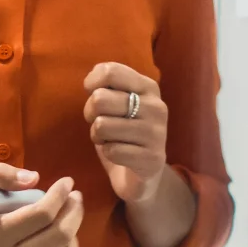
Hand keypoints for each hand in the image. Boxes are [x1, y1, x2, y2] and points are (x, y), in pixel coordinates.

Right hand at [0, 165, 83, 246]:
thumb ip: (0, 174)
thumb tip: (35, 178)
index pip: (41, 214)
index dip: (60, 195)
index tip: (66, 182)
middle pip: (60, 236)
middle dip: (74, 211)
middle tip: (74, 198)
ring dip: (74, 234)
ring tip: (66, 221)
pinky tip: (60, 246)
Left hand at [83, 62, 170, 202]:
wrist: (144, 175)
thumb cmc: (124, 133)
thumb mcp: (118, 103)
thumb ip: (107, 86)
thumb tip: (91, 81)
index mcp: (148, 87)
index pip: (111, 71)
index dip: (92, 82)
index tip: (91, 92)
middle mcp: (157, 107)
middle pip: (100, 99)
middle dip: (90, 113)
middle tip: (100, 123)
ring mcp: (157, 134)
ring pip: (102, 125)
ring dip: (98, 136)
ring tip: (110, 139)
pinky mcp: (152, 159)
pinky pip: (111, 150)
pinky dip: (108, 153)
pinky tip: (119, 155)